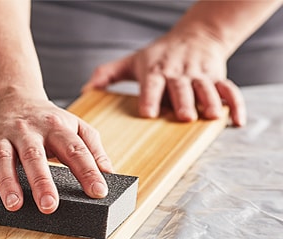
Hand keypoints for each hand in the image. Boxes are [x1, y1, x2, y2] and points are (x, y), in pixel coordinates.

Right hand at [0, 94, 113, 213]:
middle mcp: (27, 130)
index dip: (87, 170)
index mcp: (56, 126)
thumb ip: (92, 148)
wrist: (13, 96)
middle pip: (34, 155)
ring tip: (14, 205)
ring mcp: (2, 135)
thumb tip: (109, 174)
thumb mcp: (75, 126)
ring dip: (7, 181)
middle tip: (49, 206)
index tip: (97, 192)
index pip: (74, 149)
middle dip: (41, 181)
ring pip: (3, 158)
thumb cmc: (47, 120)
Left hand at [83, 30, 245, 126]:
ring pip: (207, 88)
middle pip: (181, 87)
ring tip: (209, 116)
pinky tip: (235, 121)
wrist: (196, 35)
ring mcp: (200, 75)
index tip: (149, 113)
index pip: (152, 83)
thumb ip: (107, 75)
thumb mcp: (131, 61)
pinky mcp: (218, 77)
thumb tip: (85, 90)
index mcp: (156, 70)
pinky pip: (230, 90)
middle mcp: (178, 72)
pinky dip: (235, 105)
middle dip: (183, 100)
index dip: (150, 97)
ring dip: (209, 101)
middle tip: (183, 116)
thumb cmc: (159, 55)